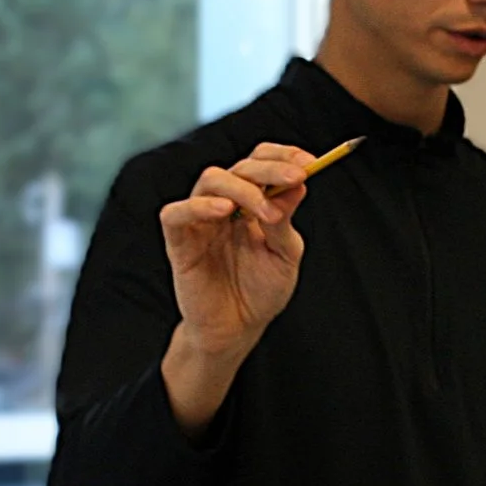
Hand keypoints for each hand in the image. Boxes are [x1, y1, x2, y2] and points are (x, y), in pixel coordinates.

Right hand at [159, 142, 316, 359]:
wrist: (237, 330)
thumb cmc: (260, 292)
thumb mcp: (284, 254)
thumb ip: (285, 220)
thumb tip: (298, 183)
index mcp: (252, 202)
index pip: (261, 162)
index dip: (282, 156)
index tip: (309, 162)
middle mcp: (225, 203)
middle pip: (240, 167)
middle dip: (270, 169)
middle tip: (295, 178)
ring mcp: (201, 221)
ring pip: (211, 180)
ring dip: (243, 188)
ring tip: (266, 212)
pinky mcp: (179, 242)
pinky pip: (176, 214)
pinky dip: (198, 206)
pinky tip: (223, 210)